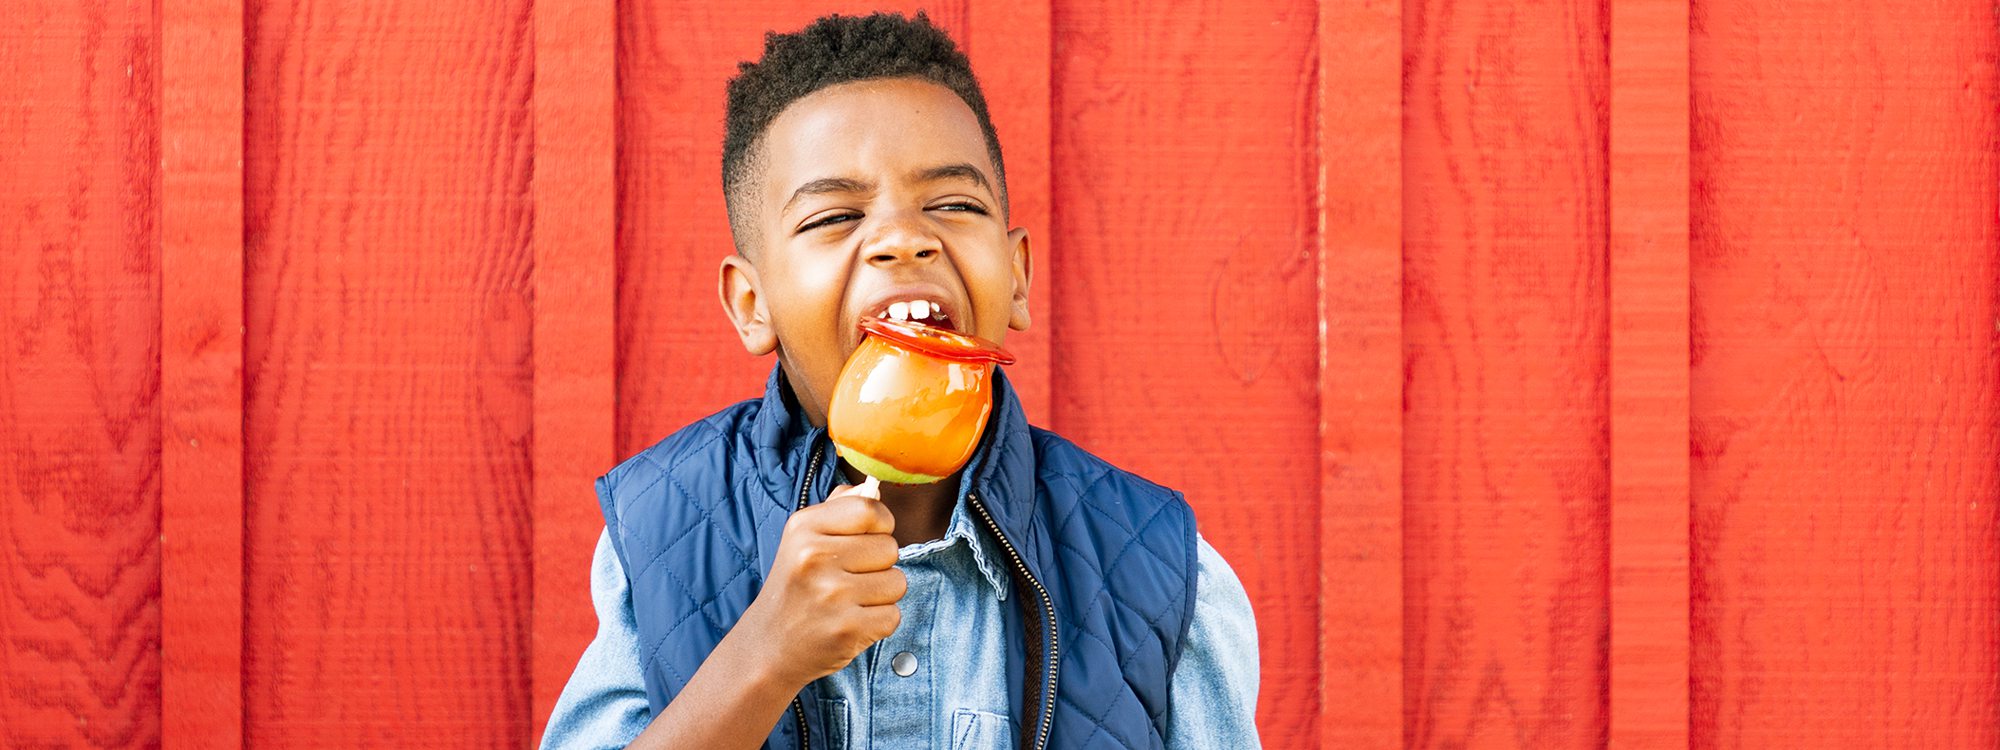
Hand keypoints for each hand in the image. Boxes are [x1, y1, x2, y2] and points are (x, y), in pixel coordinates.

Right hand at [734, 477, 904, 688]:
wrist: (768, 646)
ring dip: (882, 594)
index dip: (879, 525)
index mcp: (804, 528)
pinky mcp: (847, 629)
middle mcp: (815, 557)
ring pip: (897, 582)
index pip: (871, 510)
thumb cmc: (795, 587)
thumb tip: (874, 488)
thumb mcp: (803, 538)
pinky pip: (893, 615)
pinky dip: (879, 621)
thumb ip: (839, 508)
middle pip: (890, 547)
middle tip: (849, 578)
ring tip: (850, 601)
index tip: (866, 539)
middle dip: (879, 564)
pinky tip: (852, 621)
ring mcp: (831, 595)